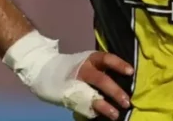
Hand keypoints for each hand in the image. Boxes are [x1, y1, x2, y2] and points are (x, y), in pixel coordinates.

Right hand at [4, 31, 133, 119]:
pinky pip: (83, 106)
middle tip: (127, 101)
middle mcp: (82, 70)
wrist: (42, 70)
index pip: (106, 58)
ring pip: (91, 95)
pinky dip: (93, 112)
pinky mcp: (68, 96)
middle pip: (100, 79)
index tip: (131, 72)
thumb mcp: (86, 63)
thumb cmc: (73, 68)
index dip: (118, 65)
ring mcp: (74, 84)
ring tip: (115, 115)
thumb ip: (102, 71)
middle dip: (115, 91)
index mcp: (89, 59)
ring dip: (104, 106)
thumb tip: (125, 81)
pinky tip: (100, 116)